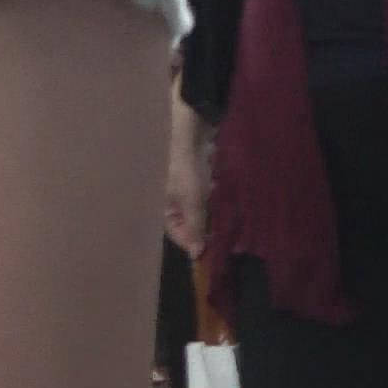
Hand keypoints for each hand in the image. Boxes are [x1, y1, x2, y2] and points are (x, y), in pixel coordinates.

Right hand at [166, 109, 213, 257]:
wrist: (191, 132)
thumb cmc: (186, 169)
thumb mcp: (192, 201)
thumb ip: (195, 227)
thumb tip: (196, 256)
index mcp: (164, 208)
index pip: (178, 235)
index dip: (195, 242)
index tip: (213, 248)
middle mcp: (171, 200)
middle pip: (191, 222)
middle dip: (206, 224)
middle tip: (223, 228)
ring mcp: (184, 188)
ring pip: (201, 208)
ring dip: (212, 209)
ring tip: (223, 209)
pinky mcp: (196, 176)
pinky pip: (206, 193)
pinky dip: (214, 194)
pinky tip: (220, 190)